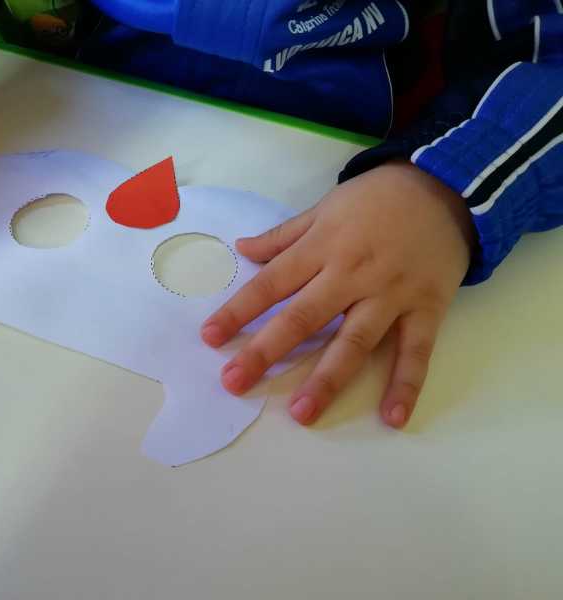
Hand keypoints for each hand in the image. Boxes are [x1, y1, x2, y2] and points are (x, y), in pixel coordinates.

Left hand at [201, 161, 475, 427]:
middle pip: (303, 318)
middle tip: (234, 383)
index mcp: (322, 247)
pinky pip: (417, 351)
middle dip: (266, 351)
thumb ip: (282, 236)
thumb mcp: (324, 208)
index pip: (271, 284)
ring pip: (354, 341)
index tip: (209, 338)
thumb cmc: (376, 198)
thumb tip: (241, 249)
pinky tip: (392, 418)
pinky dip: (406, 385)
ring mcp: (391, 294)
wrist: (448, 185)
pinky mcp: (427, 309)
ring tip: (302, 413)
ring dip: (327, 379)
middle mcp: (351, 274)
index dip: (238, 311)